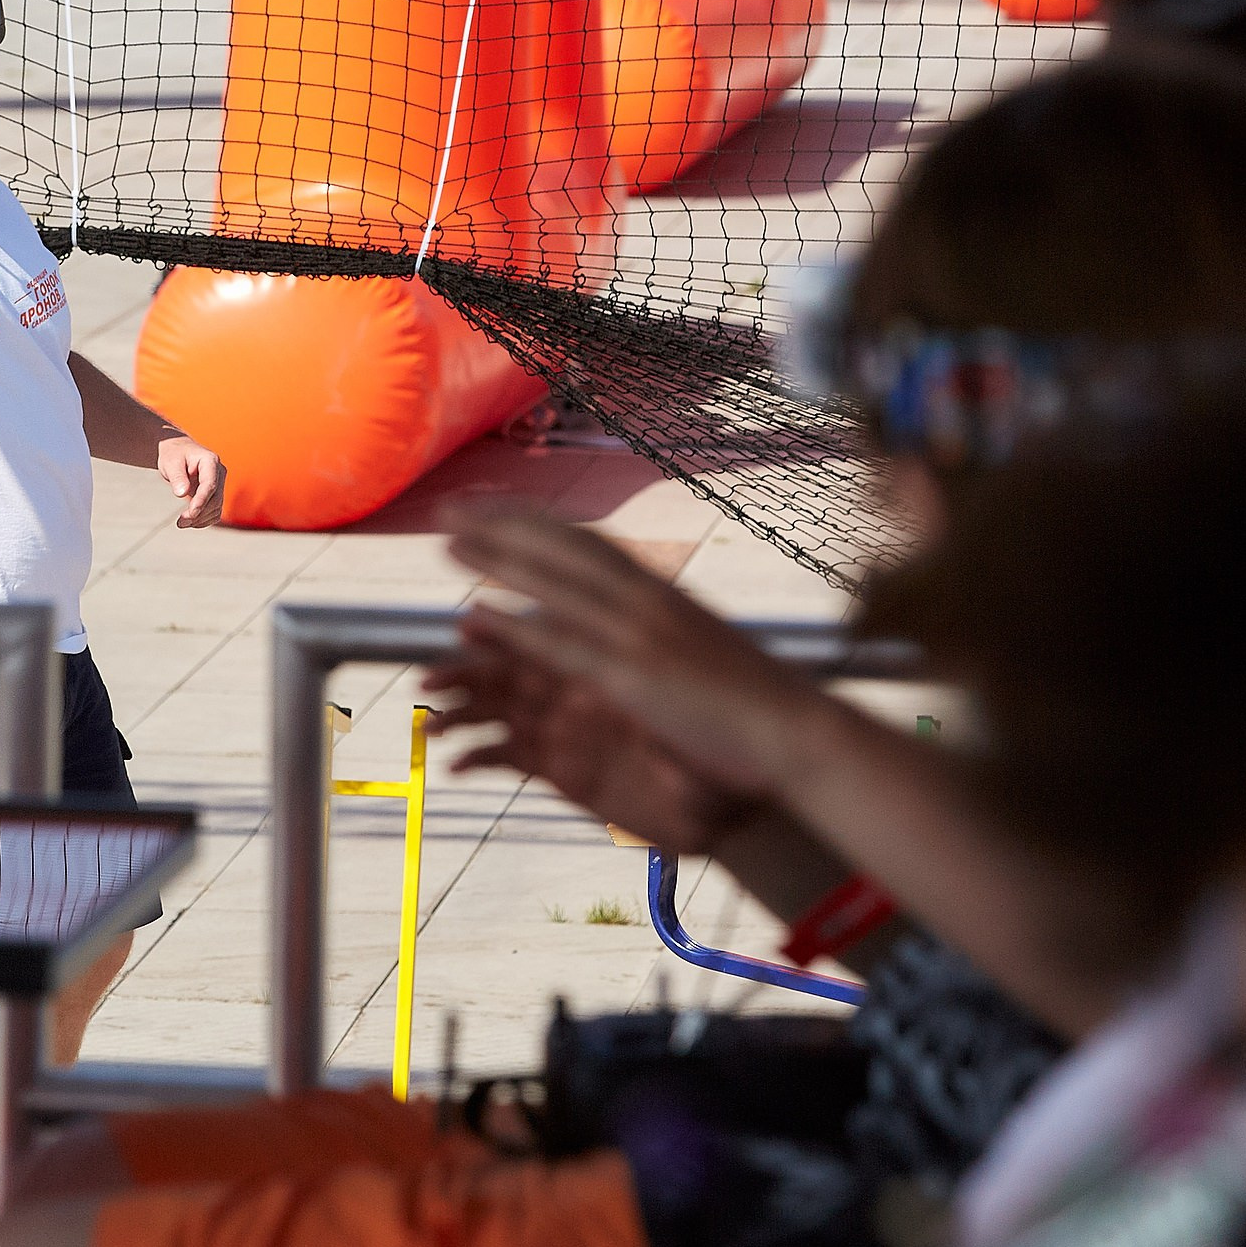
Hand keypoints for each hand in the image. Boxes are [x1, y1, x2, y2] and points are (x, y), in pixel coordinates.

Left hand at [156, 435, 225, 527]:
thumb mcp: (170, 462)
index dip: (201, 501)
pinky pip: (214, 511)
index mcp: (210, 461)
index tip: (190, 513)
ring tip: (181, 523)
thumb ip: (177, 477)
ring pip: (217, 508)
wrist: (178, 451)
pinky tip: (190, 522)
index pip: (210, 484)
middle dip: (199, 513)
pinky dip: (204, 520)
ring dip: (201, 519)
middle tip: (180, 522)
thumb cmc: (174, 454)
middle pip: (216, 499)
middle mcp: (218, 472)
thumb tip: (182, 493)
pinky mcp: (215, 493)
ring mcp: (219, 483)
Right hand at [425, 628, 763, 852]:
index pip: (539, 625)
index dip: (499, 623)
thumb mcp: (663, 699)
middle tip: (428, 677)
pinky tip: (455, 765)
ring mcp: (572, 727)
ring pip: (501, 711)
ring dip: (463, 712)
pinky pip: (511, 758)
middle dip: (466, 670)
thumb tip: (557, 637)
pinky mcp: (569, 772)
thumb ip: (603, 670)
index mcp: (604, 651)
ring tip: (432, 724)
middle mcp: (581, 682)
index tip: (463, 624)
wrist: (752, 802)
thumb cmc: (725, 735)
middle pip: (508, 666)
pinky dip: (479, 758)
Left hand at [439, 500, 831, 804]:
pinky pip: (561, 643)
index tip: (494, 512)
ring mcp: (639, 635)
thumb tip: (652, 626)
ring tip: (446, 543)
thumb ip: (670, 636)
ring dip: (496, 560)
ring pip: (552, 584)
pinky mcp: (632, 676)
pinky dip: (515, 625)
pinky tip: (475, 615)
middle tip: (449, 511)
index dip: (536, 526)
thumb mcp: (706, 654)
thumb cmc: (761, 705)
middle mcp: (648, 601)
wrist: (799, 736)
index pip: (589, 544)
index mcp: (666, 593)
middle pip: (560, 549)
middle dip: (502, 527)